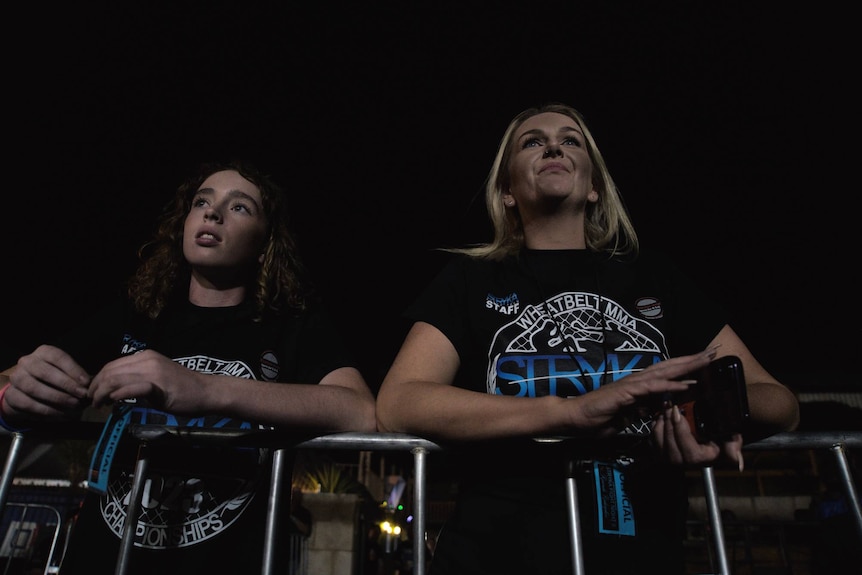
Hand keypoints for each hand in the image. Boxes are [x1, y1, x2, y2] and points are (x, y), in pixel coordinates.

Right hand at [5, 345, 91, 419]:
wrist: (26, 391)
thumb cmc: (52, 379)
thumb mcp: (64, 373)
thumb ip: (76, 378)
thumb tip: (91, 386)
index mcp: (43, 352)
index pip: (58, 357)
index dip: (73, 369)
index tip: (86, 382)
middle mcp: (27, 362)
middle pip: (45, 372)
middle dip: (66, 385)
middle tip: (81, 395)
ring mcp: (17, 378)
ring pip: (35, 389)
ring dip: (57, 398)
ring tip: (73, 406)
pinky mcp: (11, 395)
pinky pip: (29, 404)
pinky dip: (47, 411)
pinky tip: (61, 415)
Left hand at [88, 350, 207, 413]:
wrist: (206, 392)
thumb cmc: (183, 389)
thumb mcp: (156, 378)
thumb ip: (137, 379)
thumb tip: (115, 390)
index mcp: (145, 356)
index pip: (112, 365)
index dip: (98, 380)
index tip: (94, 394)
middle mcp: (147, 359)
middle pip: (110, 371)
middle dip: (95, 387)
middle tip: (92, 402)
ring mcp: (153, 371)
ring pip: (116, 378)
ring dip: (102, 394)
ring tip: (99, 405)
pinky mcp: (158, 385)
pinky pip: (131, 388)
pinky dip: (118, 395)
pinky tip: (113, 402)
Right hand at [573, 348, 715, 434]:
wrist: (574, 418)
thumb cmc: (596, 418)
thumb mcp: (626, 417)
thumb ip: (641, 411)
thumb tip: (654, 410)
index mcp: (638, 387)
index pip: (665, 374)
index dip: (684, 368)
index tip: (703, 364)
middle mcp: (636, 381)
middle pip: (669, 367)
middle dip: (691, 360)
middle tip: (712, 352)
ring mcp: (631, 385)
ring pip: (664, 372)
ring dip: (686, 366)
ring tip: (705, 360)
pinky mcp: (626, 392)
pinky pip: (652, 388)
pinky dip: (670, 385)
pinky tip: (685, 383)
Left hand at [652, 404, 743, 468]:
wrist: (708, 434)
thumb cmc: (720, 434)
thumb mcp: (731, 438)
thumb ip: (733, 447)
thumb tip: (738, 463)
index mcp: (700, 459)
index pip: (687, 448)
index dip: (680, 429)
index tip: (677, 411)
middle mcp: (683, 463)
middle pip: (670, 444)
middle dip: (668, 422)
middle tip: (668, 405)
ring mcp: (669, 458)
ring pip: (658, 441)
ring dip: (660, 423)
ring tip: (665, 408)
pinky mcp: (659, 451)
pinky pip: (652, 439)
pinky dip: (654, 426)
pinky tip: (661, 415)